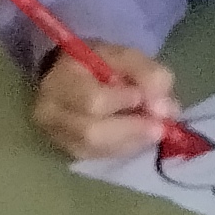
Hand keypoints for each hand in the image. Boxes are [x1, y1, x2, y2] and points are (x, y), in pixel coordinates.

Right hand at [31, 44, 179, 158]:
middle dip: (133, 129)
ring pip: (98, 149)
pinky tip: (135, 135)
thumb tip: (164, 111)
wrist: (77, 77)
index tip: (143, 95)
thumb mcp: (130, 58)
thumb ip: (151, 76)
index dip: (125, 102)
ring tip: (150, 127)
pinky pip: (101, 156)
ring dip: (132, 140)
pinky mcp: (69, 150)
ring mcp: (56, 135)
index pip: (93, 100)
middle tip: (159, 125)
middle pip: (92, 132)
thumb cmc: (103, 64)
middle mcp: (50, 111)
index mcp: (62, 78)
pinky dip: (125, 147)